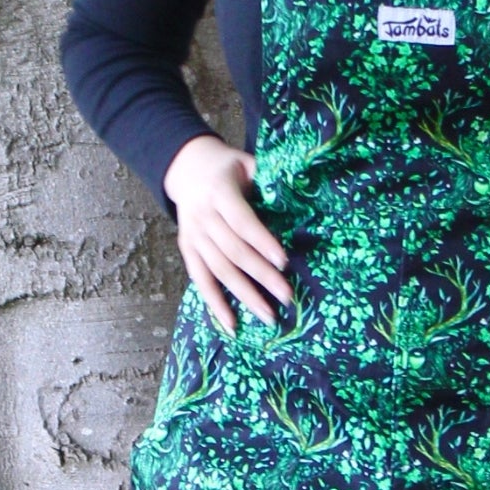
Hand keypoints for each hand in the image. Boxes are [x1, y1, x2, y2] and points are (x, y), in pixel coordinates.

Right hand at [163, 133, 292, 336]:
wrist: (186, 167)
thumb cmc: (228, 168)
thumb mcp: (247, 163)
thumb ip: (268, 179)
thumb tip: (303, 196)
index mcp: (220, 193)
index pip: (242, 222)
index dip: (262, 243)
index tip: (284, 262)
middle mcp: (203, 217)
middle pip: (234, 252)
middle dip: (262, 276)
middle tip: (288, 297)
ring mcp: (193, 236)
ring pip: (219, 271)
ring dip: (245, 296)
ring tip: (269, 316)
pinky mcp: (188, 250)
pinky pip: (200, 281)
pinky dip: (215, 304)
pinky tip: (232, 325)